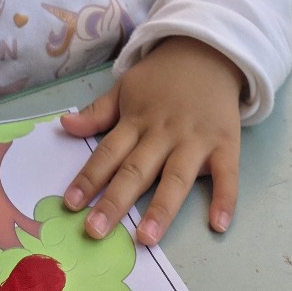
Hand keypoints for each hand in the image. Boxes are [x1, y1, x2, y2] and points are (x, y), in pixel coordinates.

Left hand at [60, 37, 243, 244]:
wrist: (209, 52)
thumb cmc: (163, 78)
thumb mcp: (126, 87)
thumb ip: (98, 112)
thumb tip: (64, 125)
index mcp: (136, 120)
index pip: (107, 153)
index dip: (88, 178)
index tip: (70, 203)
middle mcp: (163, 133)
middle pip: (136, 170)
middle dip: (115, 201)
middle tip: (95, 230)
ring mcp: (195, 139)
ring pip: (176, 178)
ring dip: (161, 208)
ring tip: (146, 238)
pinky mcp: (225, 144)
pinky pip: (226, 175)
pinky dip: (224, 199)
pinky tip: (218, 225)